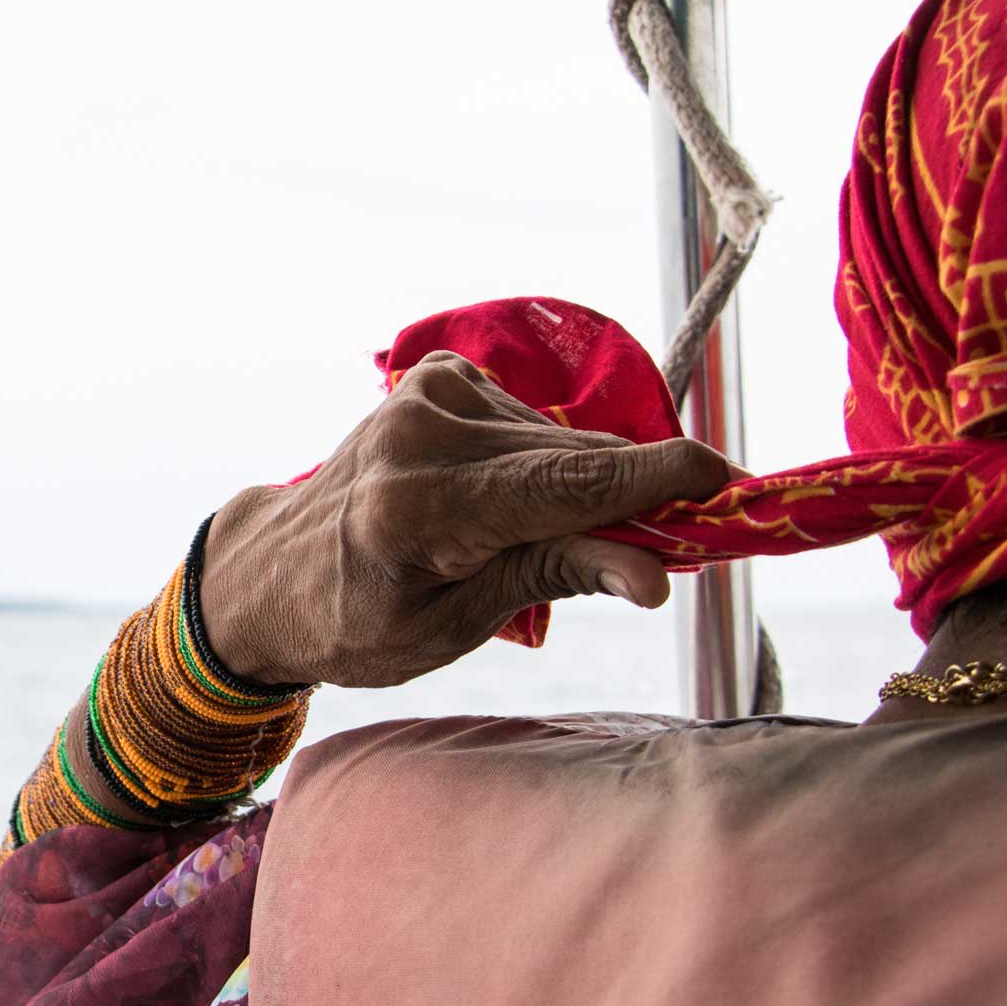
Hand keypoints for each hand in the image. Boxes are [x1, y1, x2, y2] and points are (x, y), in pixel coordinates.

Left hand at [201, 351, 732, 688]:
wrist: (276, 571)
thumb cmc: (359, 619)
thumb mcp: (453, 626)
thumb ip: (552, 579)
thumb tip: (656, 573)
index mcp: (419, 510)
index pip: (566, 486)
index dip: (658, 484)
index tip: (730, 485)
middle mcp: (423, 435)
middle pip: (577, 459)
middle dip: (638, 500)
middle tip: (667, 550)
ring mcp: (427, 397)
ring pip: (563, 440)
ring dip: (583, 487)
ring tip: (537, 541)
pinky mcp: (437, 379)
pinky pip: (533, 423)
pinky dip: (546, 462)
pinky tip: (509, 500)